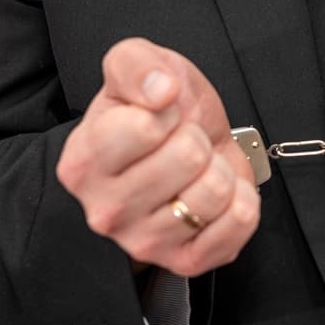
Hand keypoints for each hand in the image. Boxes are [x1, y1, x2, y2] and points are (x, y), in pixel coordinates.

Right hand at [56, 38, 259, 276]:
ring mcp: (144, 241)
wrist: (183, 146)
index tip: (163, 114)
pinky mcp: (184, 261)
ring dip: (219, 168)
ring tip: (199, 168)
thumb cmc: (154, 109)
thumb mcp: (136, 64)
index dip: (168, 110)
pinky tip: (218, 194)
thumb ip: (136, 64)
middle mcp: (105, 210)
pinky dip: (241, 199)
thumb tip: (161, 90)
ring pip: (216, 191)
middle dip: (197, 138)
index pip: (146, 128)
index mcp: (84, 161)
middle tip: (183, 142)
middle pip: (189, 157)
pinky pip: (239, 222)